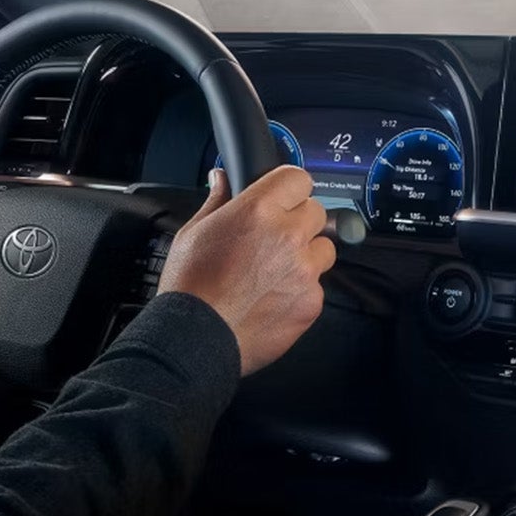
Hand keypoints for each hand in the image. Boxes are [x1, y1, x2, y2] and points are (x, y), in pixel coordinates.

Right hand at [157, 166, 334, 375]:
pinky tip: (273, 298)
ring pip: (324, 249)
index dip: (290, 188)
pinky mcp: (312, 301)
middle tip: (275, 239)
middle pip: (317, 212)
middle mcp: (287, 236)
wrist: (197, 337)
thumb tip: (221, 179)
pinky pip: (318, 286)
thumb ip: (216, 201)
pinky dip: (302, 290)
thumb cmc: (190, 286)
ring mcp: (304, 270)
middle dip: (299, 222)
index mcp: (258, 210)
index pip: (298, 178)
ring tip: (276, 271)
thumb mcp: (193, 232)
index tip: (284, 198)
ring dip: (307, 255)